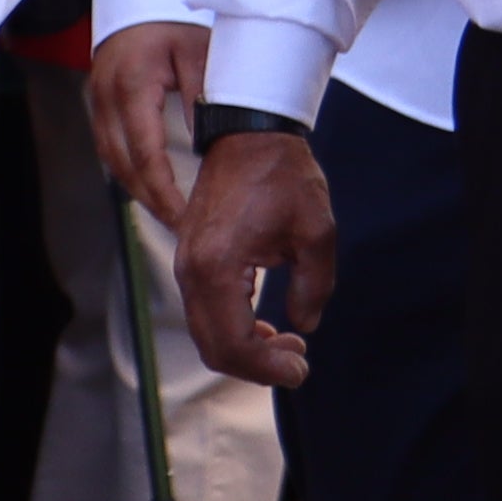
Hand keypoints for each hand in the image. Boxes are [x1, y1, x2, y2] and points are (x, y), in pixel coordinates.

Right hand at [89, 21, 209, 224]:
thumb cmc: (176, 25)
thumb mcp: (198, 56)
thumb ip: (201, 101)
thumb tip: (210, 149)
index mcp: (132, 86)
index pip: (146, 154)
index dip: (165, 191)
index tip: (186, 216)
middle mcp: (106, 97)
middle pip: (124, 165)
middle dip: (152, 200)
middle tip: (181, 227)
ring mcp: (96, 102)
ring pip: (113, 162)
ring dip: (139, 191)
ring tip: (170, 216)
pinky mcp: (98, 105)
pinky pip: (110, 150)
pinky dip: (131, 173)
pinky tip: (152, 189)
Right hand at [174, 126, 337, 384]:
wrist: (249, 131)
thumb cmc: (283, 175)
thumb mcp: (316, 233)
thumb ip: (314, 288)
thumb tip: (303, 325)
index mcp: (217, 266)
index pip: (233, 344)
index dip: (268, 370)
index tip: (303, 368)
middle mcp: (190, 270)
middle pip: (213, 348)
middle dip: (257, 367)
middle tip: (298, 362)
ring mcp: (185, 264)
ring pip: (206, 333)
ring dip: (245, 350)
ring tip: (287, 345)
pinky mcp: (189, 257)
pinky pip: (204, 311)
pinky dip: (232, 329)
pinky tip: (264, 327)